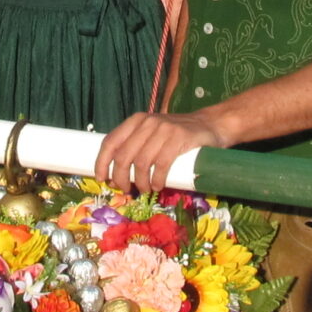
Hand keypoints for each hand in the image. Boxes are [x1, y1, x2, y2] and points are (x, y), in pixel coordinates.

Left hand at [96, 109, 227, 193]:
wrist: (210, 125)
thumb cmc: (177, 135)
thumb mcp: (153, 134)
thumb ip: (136, 147)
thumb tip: (116, 177)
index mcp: (136, 121)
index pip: (110, 141)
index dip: (102, 163)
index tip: (102, 179)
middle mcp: (148, 122)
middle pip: (123, 156)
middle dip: (121, 178)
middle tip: (127, 190)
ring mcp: (164, 129)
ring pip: (141, 163)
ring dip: (140, 182)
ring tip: (146, 189)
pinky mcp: (179, 138)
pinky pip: (161, 164)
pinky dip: (157, 180)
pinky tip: (158, 186)